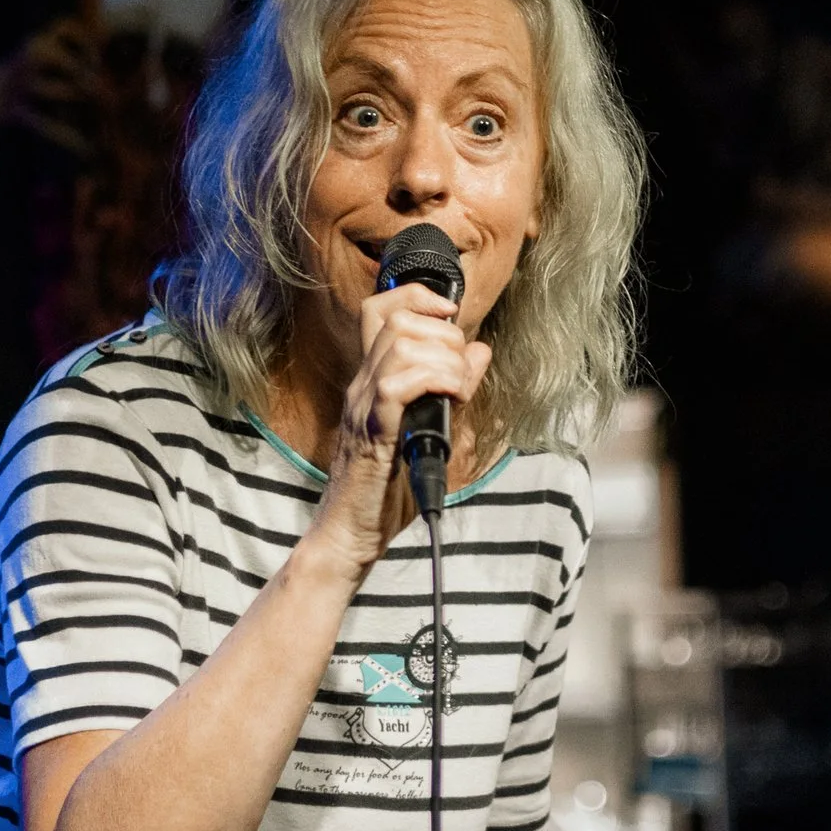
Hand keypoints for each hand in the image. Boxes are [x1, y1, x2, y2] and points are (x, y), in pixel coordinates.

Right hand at [307, 281, 491, 571]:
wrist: (351, 535)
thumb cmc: (387, 491)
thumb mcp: (432, 430)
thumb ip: (453, 389)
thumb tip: (480, 351)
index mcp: (371, 381)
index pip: (380, 309)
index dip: (417, 296)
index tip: (450, 314)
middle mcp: (362, 386)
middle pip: (397, 319)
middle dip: (444, 334)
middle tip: (460, 372)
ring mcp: (363, 407)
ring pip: (400, 344)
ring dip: (443, 358)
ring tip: (456, 389)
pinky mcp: (372, 433)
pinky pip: (397, 385)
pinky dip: (433, 381)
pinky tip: (450, 400)